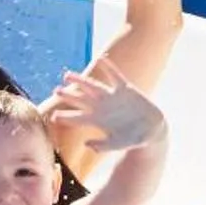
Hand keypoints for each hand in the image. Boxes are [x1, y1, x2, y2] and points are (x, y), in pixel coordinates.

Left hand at [47, 66, 164, 151]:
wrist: (152, 130)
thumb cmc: (133, 140)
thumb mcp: (118, 144)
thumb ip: (103, 145)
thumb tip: (86, 144)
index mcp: (98, 121)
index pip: (78, 118)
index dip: (66, 117)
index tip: (53, 117)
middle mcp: (102, 107)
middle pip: (81, 99)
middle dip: (68, 95)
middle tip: (56, 91)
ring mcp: (112, 97)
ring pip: (93, 86)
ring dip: (80, 81)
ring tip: (67, 75)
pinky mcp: (125, 90)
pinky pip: (115, 76)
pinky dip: (109, 68)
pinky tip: (101, 59)